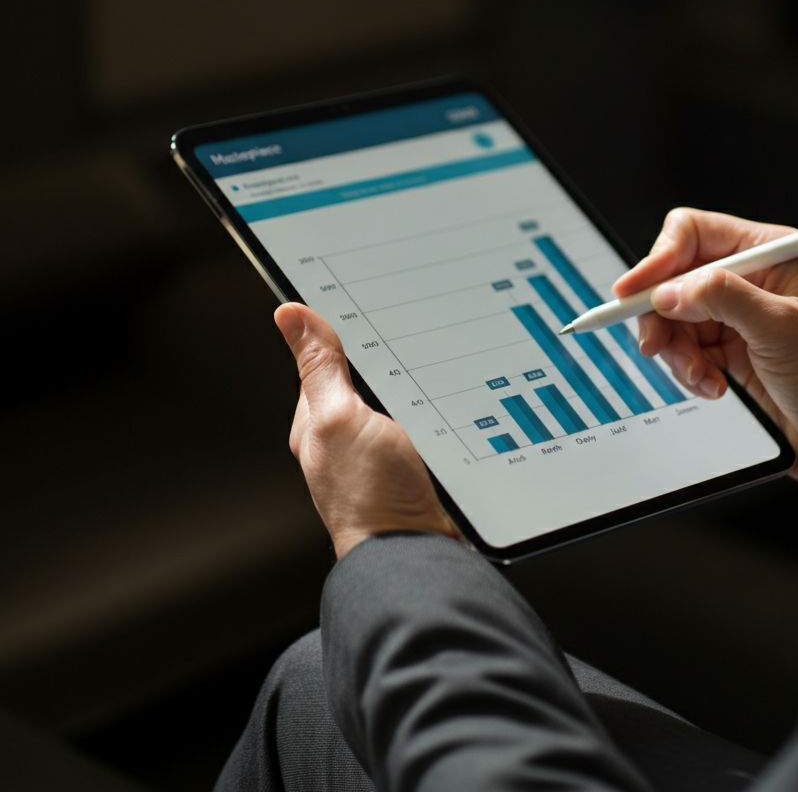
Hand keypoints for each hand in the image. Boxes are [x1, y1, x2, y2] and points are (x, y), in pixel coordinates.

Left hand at [275, 303, 459, 557]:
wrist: (417, 553)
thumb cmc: (369, 498)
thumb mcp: (339, 418)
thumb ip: (320, 367)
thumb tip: (290, 316)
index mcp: (316, 420)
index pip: (326, 358)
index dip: (345, 330)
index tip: (369, 302)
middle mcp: (346, 436)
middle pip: (369, 377)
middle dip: (389, 359)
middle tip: (414, 341)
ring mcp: (382, 452)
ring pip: (402, 398)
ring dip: (419, 385)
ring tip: (438, 371)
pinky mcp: (415, 464)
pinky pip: (427, 422)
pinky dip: (438, 410)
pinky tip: (450, 406)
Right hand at [613, 209, 797, 511]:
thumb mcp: (782, 328)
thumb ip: (723, 298)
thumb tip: (671, 289)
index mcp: (767, 253)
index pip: (693, 235)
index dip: (658, 259)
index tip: (634, 291)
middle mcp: (747, 279)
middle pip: (672, 278)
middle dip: (663, 315)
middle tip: (656, 343)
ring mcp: (733, 316)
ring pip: (671, 318)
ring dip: (677, 352)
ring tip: (702, 375)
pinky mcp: (724, 349)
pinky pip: (682, 350)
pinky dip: (688, 371)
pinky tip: (713, 385)